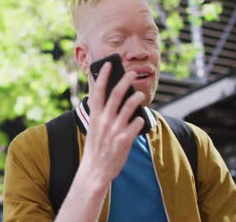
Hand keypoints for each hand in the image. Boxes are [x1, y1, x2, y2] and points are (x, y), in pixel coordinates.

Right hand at [81, 62, 144, 189]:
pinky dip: (140, 119)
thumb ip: (102, 115)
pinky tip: (141, 119)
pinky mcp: (125, 140)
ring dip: (137, 98)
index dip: (103, 76)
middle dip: (125, 80)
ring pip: (129, 107)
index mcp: (95, 117)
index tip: (108, 64)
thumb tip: (115, 99)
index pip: (98, 91)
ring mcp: (115, 130)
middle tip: (132, 72)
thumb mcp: (94, 129)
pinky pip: (137, 124)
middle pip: (116, 95)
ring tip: (141, 94)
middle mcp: (104, 121)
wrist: (95, 171)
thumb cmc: (95, 148)